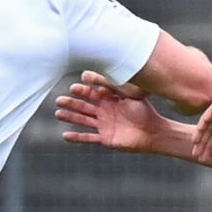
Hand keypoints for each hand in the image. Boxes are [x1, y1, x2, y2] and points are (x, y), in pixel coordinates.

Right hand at [53, 71, 169, 153]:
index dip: (82, 91)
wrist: (153, 131)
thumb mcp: (128, 95)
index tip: (72, 88)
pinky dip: (77, 137)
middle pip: (83, 106)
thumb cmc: (144, 111)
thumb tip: (105, 73)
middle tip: (59, 100)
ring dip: (70, 117)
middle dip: (71, 103)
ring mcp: (103, 125)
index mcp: (108, 100)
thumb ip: (115, 86)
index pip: (91, 94)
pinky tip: (65, 135)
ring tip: (58, 114)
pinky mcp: (105, 138)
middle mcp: (103, 112)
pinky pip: (88, 138)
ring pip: (83, 120)